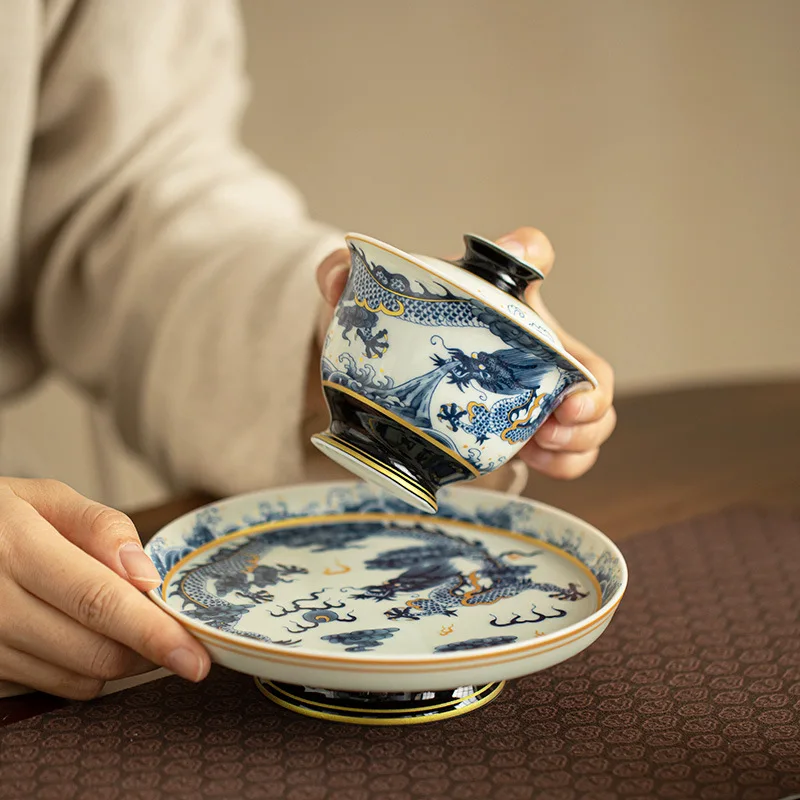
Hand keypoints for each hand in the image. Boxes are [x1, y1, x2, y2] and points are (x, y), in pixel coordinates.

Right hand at [0, 478, 209, 698]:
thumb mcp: (44, 498)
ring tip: (125, 624)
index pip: (99, 602)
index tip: (194, 656)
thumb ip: (101, 527)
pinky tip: (82, 634)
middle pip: (94, 652)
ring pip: (77, 678)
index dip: (152, 633)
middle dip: (147, 650)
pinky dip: (83, 668)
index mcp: (16, 549)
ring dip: (119, 660)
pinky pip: (51, 686)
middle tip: (174, 635)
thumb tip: (145, 573)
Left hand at [314, 227, 615, 480]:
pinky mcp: (523, 432)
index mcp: (497, 297)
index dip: (532, 251)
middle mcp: (528, 343)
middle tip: (562, 413)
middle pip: (586, 362)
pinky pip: (569, 451)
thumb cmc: (391, 332)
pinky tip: (540, 462)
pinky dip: (568, 461)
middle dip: (590, 391)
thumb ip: (339, 277)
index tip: (526, 262)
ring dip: (585, 433)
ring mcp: (533, 392)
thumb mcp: (365, 305)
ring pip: (589, 411)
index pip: (528, 252)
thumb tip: (336, 280)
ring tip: (547, 444)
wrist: (387, 377)